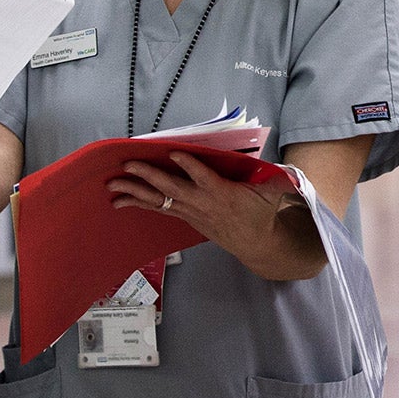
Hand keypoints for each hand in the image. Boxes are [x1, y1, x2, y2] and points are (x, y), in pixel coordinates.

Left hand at [109, 153, 320, 280]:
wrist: (257, 244)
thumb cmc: (262, 213)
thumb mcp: (271, 192)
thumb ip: (275, 178)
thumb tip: (286, 167)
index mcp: (224, 194)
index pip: (204, 178)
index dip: (189, 166)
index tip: (174, 152)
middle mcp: (203, 204)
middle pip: (172, 189)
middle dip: (149, 176)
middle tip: (128, 165)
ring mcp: (191, 212)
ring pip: (160, 200)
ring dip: (135, 191)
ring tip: (112, 185)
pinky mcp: (186, 217)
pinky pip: (158, 208)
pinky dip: (139, 202)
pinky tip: (121, 200)